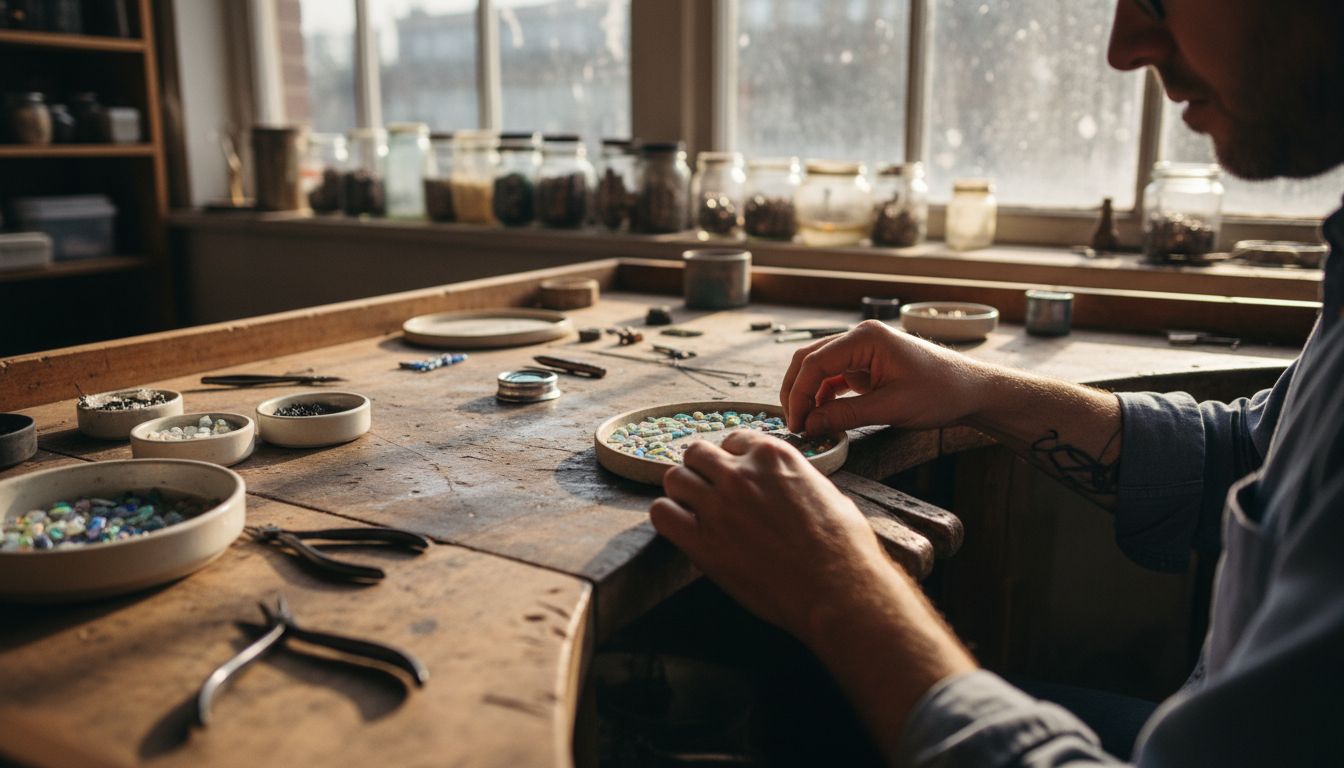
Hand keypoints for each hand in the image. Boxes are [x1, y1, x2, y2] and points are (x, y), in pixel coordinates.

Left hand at [649, 429, 977, 750]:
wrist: (837, 589)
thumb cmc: (843, 546)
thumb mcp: (826, 493)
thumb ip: (794, 480)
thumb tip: (784, 487)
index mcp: (774, 455)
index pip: (733, 440)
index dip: (732, 460)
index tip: (736, 478)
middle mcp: (741, 473)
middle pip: (696, 453)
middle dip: (702, 471)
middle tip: (710, 495)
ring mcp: (718, 506)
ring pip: (674, 478)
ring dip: (682, 493)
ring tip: (694, 513)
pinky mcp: (702, 541)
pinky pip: (661, 514)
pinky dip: (669, 518)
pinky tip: (684, 531)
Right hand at [780, 319, 987, 434]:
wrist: (971, 390)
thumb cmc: (940, 392)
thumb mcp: (891, 408)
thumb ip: (846, 415)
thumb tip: (809, 425)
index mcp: (865, 338)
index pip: (815, 362)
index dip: (799, 394)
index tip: (795, 424)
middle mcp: (859, 338)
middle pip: (809, 360)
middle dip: (796, 392)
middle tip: (793, 424)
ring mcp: (861, 351)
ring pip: (818, 369)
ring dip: (808, 395)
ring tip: (805, 424)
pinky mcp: (866, 366)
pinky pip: (834, 378)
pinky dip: (823, 397)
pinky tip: (821, 418)